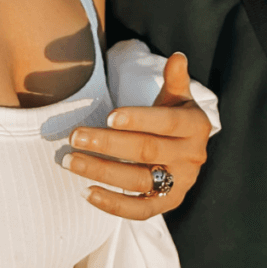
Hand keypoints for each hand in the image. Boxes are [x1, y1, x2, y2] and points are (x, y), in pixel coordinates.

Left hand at [65, 52, 210, 218]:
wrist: (187, 150)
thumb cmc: (174, 116)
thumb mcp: (178, 96)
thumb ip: (175, 78)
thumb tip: (178, 56)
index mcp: (196, 126)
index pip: (165, 123)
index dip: (138, 119)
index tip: (108, 116)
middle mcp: (191, 157)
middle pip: (146, 151)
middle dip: (108, 144)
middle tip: (74, 136)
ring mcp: (181, 184)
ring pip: (138, 181)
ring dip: (102, 172)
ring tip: (71, 161)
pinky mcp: (168, 205)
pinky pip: (139, 210)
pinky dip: (113, 205)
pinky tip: (86, 192)